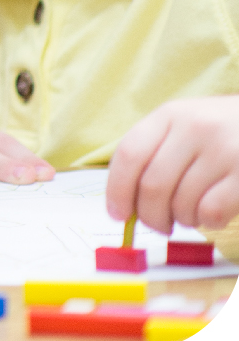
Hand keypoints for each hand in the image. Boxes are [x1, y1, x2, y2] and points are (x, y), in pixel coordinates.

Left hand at [106, 97, 238, 234]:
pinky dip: (207, 222)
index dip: (117, 190)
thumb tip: (124, 203)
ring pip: (181, 203)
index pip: (129, 154)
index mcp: (170, 115)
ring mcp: (223, 150)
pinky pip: (211, 211)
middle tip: (158, 225)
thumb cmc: (223, 132)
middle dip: (149, 216)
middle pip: (152, 185)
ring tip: (191, 215)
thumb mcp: (186, 126)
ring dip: (181, 220)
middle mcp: (194, 128)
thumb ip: (156, 153)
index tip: (117, 214)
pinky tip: (213, 215)